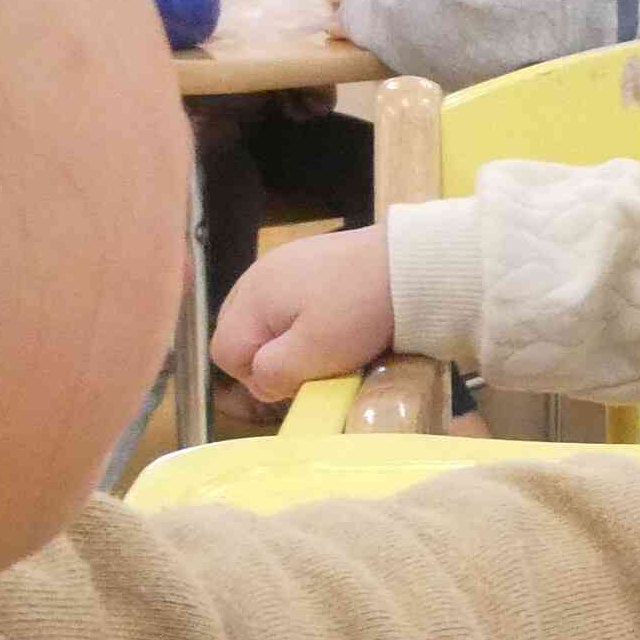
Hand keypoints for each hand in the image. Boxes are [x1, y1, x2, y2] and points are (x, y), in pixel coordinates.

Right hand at [211, 224, 395, 404]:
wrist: (414, 261)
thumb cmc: (359, 310)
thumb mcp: (311, 354)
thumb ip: (273, 374)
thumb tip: (262, 381)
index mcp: (251, 296)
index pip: (226, 353)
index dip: (256, 377)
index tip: (298, 378)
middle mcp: (260, 273)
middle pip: (243, 332)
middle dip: (272, 357)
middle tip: (314, 364)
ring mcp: (288, 261)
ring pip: (270, 318)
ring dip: (294, 338)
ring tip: (332, 343)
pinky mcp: (317, 258)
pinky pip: (296, 299)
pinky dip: (313, 317)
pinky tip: (343, 319)